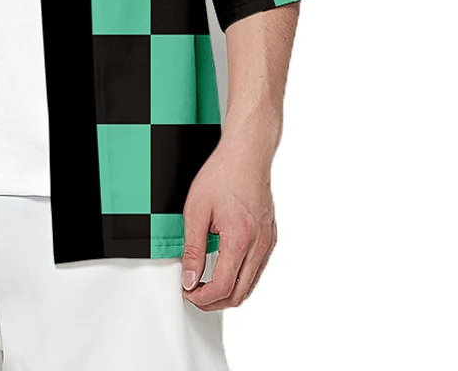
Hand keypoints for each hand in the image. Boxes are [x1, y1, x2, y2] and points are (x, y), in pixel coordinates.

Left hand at [180, 132, 276, 310]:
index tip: (187, 292)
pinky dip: (240, 278)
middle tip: (193, 294)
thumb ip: (192, 248)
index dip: (201, 297)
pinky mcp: (270, 238)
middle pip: (239, 294)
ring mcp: (268, 243)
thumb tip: (189, 278)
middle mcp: (259, 246)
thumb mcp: (196, 210)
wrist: (246, 155)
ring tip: (204, 284)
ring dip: (227, 292)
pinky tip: (222, 269)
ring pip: (250, 285)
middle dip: (213, 302)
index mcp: (239, 240)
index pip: (222, 287)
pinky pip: (257, 270)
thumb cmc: (222, 175)